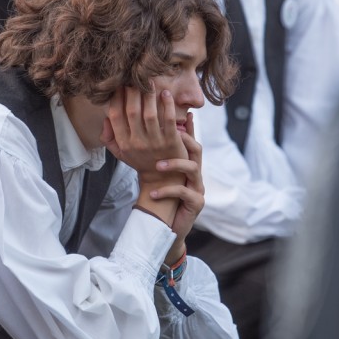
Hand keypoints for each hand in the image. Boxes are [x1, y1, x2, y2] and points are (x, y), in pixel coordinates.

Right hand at [102, 85, 186, 187]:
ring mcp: (155, 143)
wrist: (163, 179)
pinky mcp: (171, 142)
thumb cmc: (141, 161)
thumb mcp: (120, 153)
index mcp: (123, 143)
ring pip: (149, 114)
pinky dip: (167, 105)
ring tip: (150, 81)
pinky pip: (168, 119)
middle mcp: (137, 143)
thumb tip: (105, 118)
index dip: (116, 98)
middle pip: (132, 111)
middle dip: (132, 91)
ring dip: (149, 95)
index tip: (120, 84)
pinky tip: (165, 93)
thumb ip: (109, 137)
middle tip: (135, 77)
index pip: (115, 116)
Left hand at [152, 112, 204, 254]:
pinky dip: (168, 191)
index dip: (187, 126)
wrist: (166, 225)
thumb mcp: (157, 173)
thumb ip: (153, 154)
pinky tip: (153, 194)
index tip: (182, 113)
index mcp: (186, 165)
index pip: (189, 140)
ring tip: (157, 166)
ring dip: (175, 164)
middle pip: (197, 149)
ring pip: (194, 168)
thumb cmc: (161, 196)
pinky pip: (184, 192)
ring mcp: (197, 188)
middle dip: (185, 139)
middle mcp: (195, 174)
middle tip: (169, 134)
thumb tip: (140, 130)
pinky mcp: (196, 203)